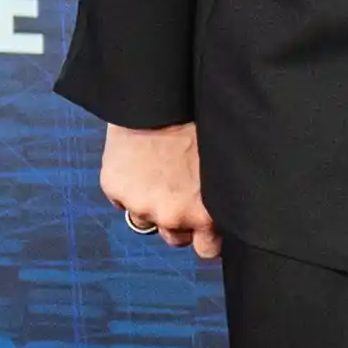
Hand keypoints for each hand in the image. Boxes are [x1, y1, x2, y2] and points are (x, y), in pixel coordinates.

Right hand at [101, 122, 221, 259]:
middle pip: (176, 239)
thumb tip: (230, 208)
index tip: (208, 224)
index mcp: (205, 213)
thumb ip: (223, 193)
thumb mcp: (223, 163)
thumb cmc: (202, 124)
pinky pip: (124, 198)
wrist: (163, 98)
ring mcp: (140, 205)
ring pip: (148, 219)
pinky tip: (143, 162)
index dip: (208, 236)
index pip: (208, 249)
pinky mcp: (116, 190)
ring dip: (154, 204)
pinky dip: (131, 186)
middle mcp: (172, 216)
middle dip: (181, 222)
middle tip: (185, 191)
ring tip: (163, 171)